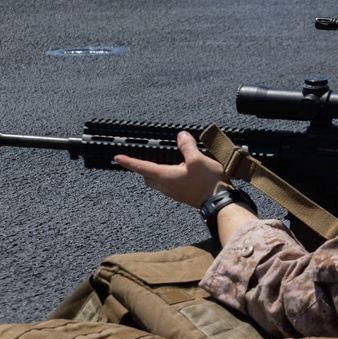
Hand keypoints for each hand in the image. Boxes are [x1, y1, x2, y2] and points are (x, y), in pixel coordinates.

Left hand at [114, 131, 229, 207]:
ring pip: (157, 183)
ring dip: (156, 174)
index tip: (117, 157)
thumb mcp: (197, 159)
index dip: (129, 161)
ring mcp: (174, 193)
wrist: (220, 202)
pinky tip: (180, 172)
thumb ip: (187, 146)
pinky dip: (167, 178)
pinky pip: (169, 186)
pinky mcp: (183, 196)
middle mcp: (166, 187)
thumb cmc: (208, 183)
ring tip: (163, 164)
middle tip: (141, 160)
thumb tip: (181, 136)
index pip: (142, 167)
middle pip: (147, 177)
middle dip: (142, 169)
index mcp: (165, 176)